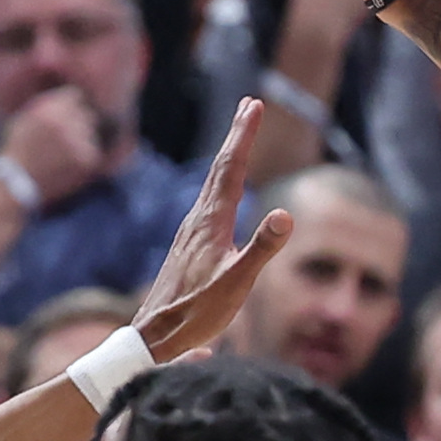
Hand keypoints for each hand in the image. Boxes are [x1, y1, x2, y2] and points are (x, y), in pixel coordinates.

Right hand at [0, 85, 113, 206]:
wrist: (15, 185)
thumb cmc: (18, 151)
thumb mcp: (25, 118)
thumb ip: (48, 105)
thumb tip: (71, 95)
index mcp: (48, 110)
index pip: (75, 95)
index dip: (72, 106)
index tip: (70, 114)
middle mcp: (64, 123)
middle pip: (87, 114)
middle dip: (80, 122)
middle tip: (68, 137)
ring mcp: (77, 141)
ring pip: (92, 132)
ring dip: (83, 140)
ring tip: (64, 153)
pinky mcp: (87, 159)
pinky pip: (95, 150)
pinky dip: (85, 156)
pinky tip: (68, 164)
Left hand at [134, 99, 296, 359]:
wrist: (155, 336)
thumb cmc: (196, 312)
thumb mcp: (237, 283)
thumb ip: (262, 248)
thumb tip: (285, 214)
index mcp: (211, 222)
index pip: (231, 168)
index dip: (244, 135)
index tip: (255, 105)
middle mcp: (198, 219)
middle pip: (220, 168)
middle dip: (237, 135)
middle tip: (250, 105)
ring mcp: (191, 232)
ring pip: (213, 183)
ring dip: (229, 156)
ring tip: (239, 139)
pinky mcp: (190, 245)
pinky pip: (209, 200)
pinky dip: (221, 181)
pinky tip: (223, 192)